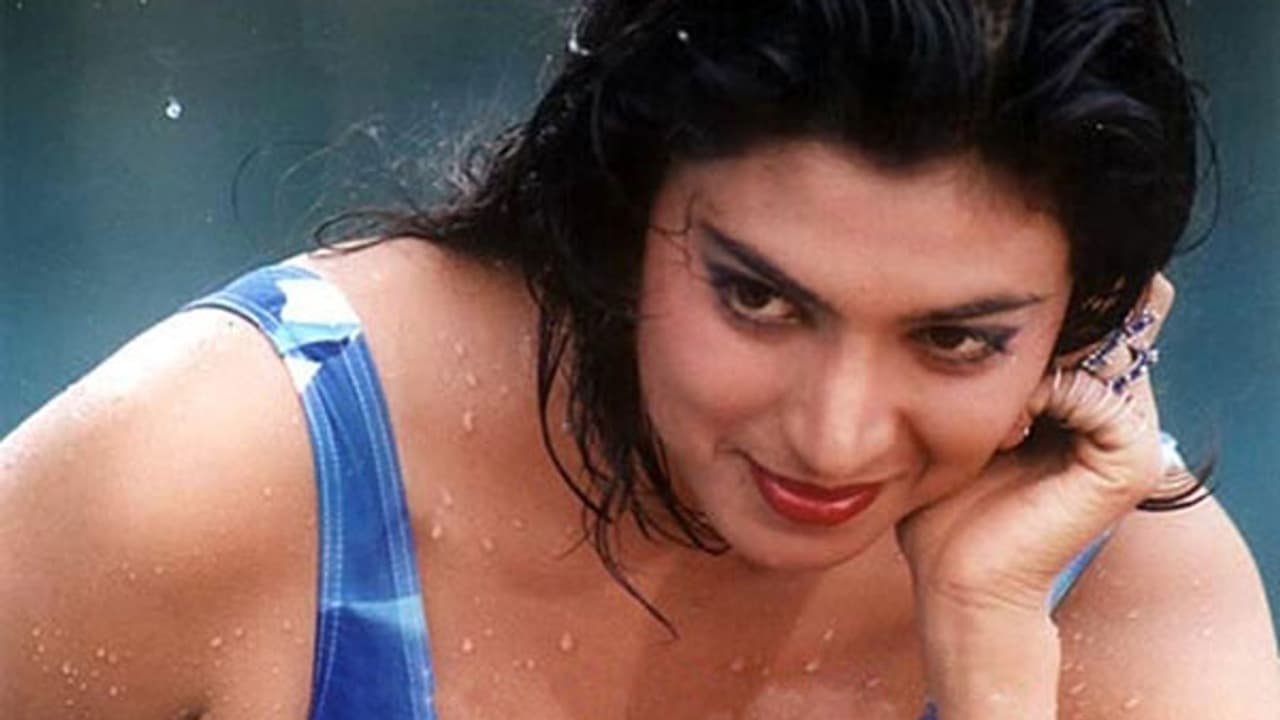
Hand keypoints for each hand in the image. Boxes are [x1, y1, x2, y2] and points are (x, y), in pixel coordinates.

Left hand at [898, 274, 1173, 616]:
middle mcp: (1117, 405)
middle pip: (1088, 320)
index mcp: (1082, 391)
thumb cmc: (947, 500)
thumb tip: (970, 294)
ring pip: (1088, 348)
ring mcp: (1132, 431)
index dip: (1026, 310)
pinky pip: (1090, 392)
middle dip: (1028, 332)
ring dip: (1028, 367)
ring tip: (995, 418)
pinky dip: (1041, 397)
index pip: (1077, 308)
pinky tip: (1008, 433)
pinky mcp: (1132, 460)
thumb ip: (981, 355)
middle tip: (976, 368)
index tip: (968, 344)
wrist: (960, 578)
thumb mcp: (956, 409)